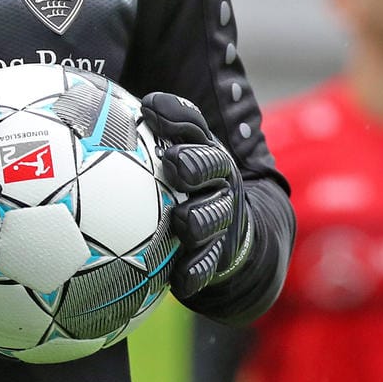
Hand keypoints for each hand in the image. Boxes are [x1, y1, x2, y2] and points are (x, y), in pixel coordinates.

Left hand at [142, 91, 249, 299]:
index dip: (186, 130)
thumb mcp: (193, 150)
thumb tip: (148, 102)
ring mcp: (220, 224)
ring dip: (197, 218)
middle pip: (214, 174)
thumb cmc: (197, 184)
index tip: (159, 121)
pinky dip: (194, 272)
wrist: (234, 236)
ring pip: (211, 220)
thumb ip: (176, 125)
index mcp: (211, 161)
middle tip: (176, 164)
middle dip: (198, 166)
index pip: (203, 139)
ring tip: (180, 219)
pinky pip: (205, 267)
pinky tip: (179, 280)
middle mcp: (220, 189)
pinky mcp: (215, 258)